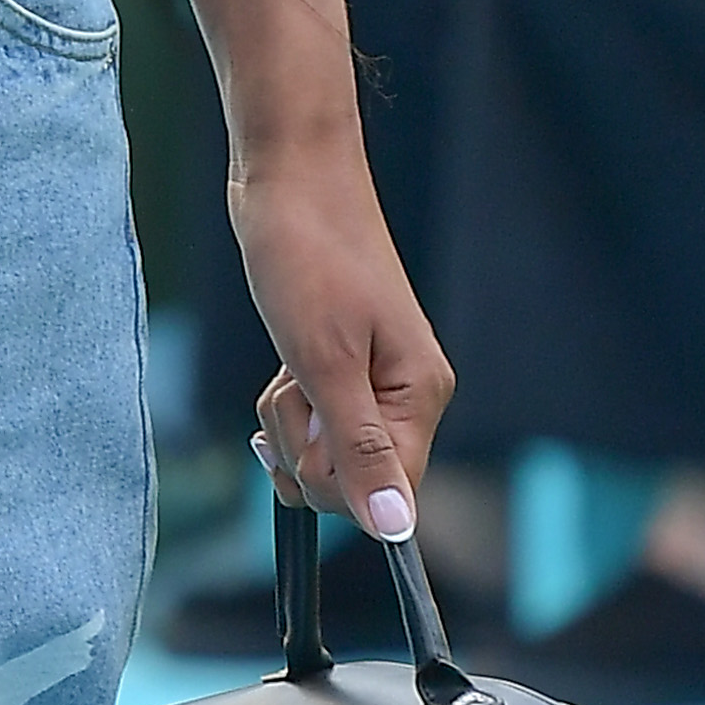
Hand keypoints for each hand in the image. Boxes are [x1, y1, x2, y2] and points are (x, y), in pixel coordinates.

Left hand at [232, 133, 453, 540]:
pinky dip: (286, 399)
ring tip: (287, 360)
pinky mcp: (343, 363)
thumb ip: (359, 451)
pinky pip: (310, 416)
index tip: (301, 431)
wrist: (289, 176)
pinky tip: (283, 358)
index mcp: (420, 394)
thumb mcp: (324, 364)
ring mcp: (375, 378)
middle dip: (303, 446)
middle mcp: (407, 392)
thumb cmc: (306, 257)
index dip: (332, 480)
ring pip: (322, 448)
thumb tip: (396, 528)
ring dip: (287, 419)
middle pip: (351, 477)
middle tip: (292, 383)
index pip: (388, 493)